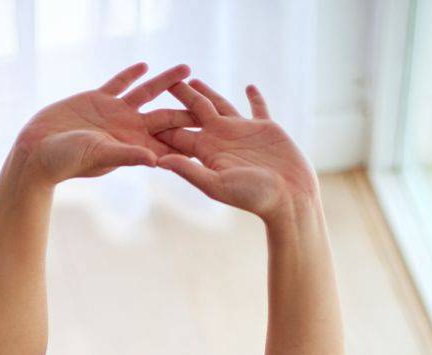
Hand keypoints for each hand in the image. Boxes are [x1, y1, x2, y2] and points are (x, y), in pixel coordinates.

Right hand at [14, 61, 196, 184]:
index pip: (168, 141)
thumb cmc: (68, 161)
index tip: (213, 129)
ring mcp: (114, 114)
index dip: (190, 135)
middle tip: (212, 97)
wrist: (39, 151)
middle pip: (165, 116)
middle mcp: (128, 130)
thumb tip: (157, 161)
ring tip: (188, 69)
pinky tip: (145, 66)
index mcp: (133, 147)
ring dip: (167, 82)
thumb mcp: (101, 157)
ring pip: (147, 94)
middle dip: (188, 107)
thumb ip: (128, 156)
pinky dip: (132, 75)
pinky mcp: (97, 100)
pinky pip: (120, 84)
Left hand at [154, 77, 319, 221]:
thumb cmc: (253, 196)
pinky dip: (255, 98)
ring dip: (207, 93)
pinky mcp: (265, 128)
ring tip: (192, 80)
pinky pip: (258, 108)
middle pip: (195, 114)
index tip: (143, 110)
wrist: (288, 197)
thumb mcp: (216, 185)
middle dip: (180, 99)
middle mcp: (221, 140)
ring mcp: (242, 133)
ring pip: (220, 105)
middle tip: (163, 82)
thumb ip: (189, 171)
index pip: (178, 135)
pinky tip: (250, 86)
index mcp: (207, 153)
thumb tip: (158, 161)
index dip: (162, 123)